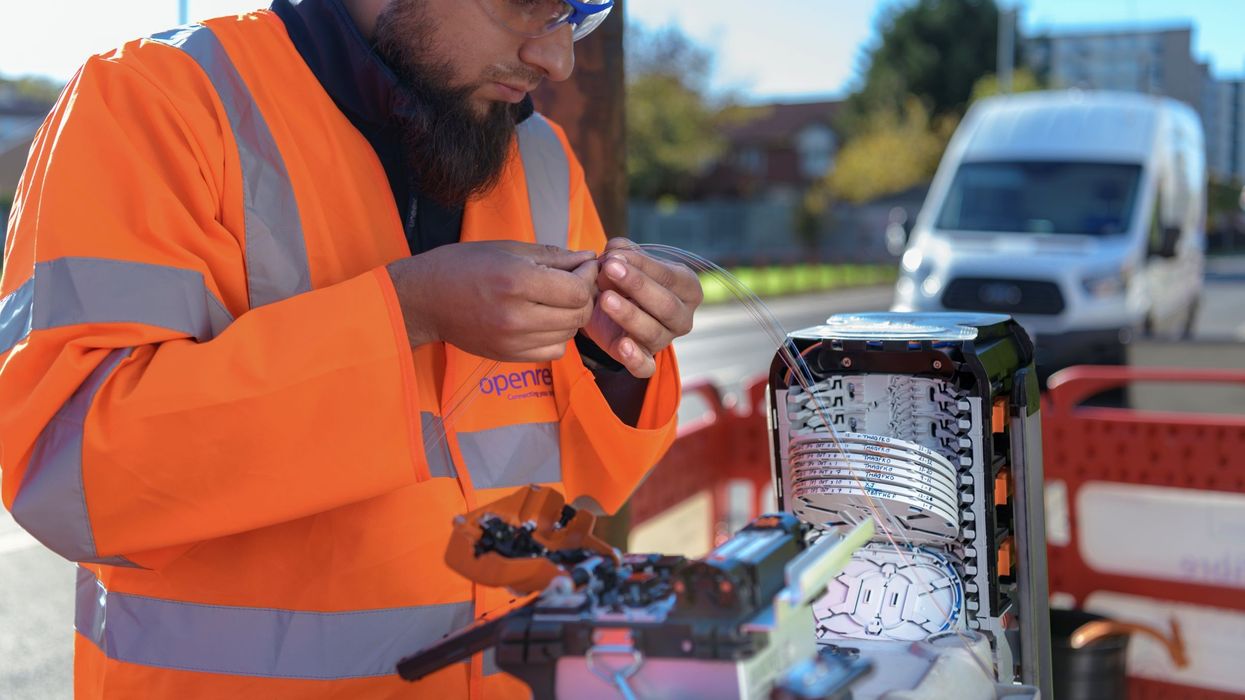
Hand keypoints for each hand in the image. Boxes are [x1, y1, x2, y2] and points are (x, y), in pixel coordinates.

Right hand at [388, 241, 597, 361]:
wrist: (424, 300)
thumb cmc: (462, 265)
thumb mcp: (507, 249)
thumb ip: (553, 255)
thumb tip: (588, 257)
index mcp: (516, 281)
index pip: (576, 290)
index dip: (588, 276)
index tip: (584, 265)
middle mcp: (516, 315)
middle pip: (578, 315)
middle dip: (585, 296)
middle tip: (577, 281)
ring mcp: (512, 341)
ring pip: (569, 334)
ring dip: (572, 316)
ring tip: (559, 298)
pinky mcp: (508, 356)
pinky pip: (553, 351)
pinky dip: (558, 336)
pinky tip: (545, 318)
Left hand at [582, 238, 702, 377]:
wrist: (608, 308)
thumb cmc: (626, 280)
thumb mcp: (626, 260)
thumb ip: (622, 252)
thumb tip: (615, 252)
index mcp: (687, 288)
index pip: (670, 277)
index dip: (642, 265)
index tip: (614, 255)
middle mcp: (682, 317)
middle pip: (667, 305)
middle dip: (637, 286)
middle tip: (609, 269)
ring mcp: (665, 340)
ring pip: (653, 332)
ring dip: (629, 315)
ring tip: (605, 299)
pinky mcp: (645, 360)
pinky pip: (645, 367)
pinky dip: (635, 359)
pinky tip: (622, 346)